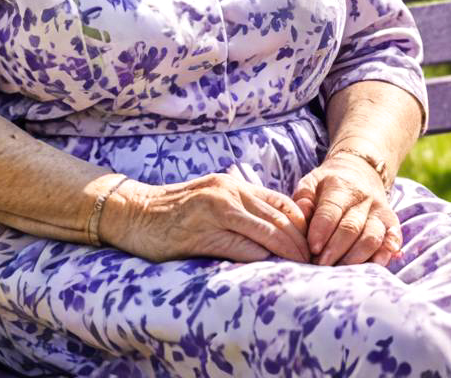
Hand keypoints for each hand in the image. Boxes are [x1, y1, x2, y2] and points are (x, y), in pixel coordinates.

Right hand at [101, 173, 310, 263]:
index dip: (301, 223)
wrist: (135, 212)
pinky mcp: (200, 232)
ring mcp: (214, 211)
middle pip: (277, 217)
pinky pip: (237, 245)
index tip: (313, 242)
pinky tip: (269, 266)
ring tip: (301, 266)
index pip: (280, 202)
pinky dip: (257, 256)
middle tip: (315, 260)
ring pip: (263, 230)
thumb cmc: (175, 210)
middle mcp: (228, 193)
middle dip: (300, 240)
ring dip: (286, 250)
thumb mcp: (213, 200)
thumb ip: (241, 209)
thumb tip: (274, 230)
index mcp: (233, 185)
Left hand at [291, 155, 401, 266]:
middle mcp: (363, 197)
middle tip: (321, 266)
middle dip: (335, 250)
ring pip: (372, 237)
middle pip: (351, 227)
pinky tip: (376, 263)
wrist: (359, 172)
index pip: (331, 210)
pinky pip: (393, 238)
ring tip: (340, 271)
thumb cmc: (328, 184)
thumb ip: (303, 199)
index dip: (321, 231)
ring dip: (356, 258)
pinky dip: (387, 253)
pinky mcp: (391, 221)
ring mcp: (379, 210)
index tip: (312, 249)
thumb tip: (300, 215)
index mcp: (340, 186)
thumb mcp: (311, 183)